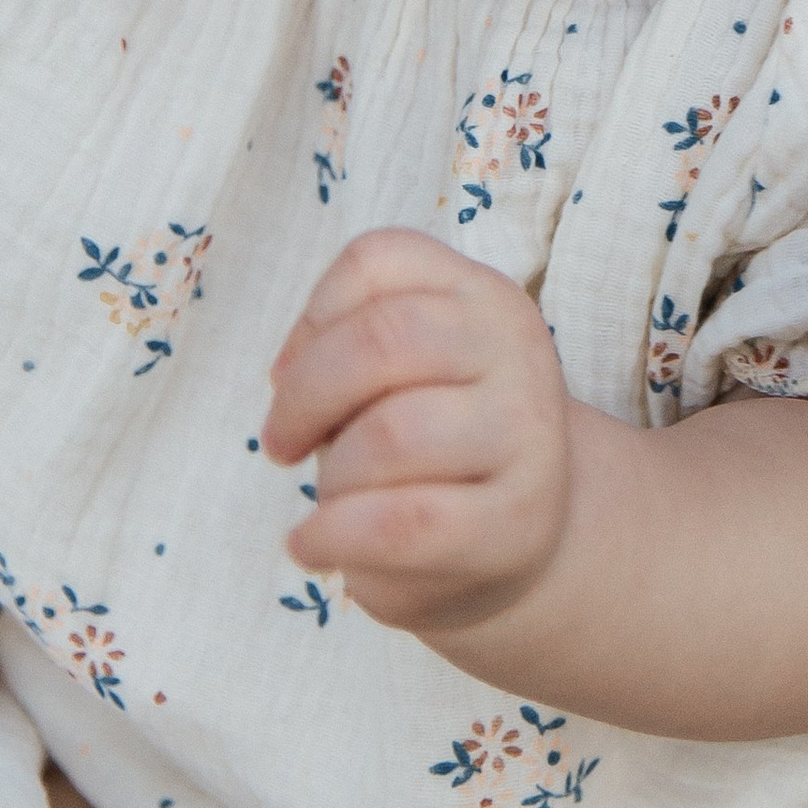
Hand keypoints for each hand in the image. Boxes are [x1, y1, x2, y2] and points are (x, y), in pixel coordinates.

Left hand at [264, 228, 571, 636]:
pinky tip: (313, 546)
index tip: (291, 373)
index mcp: (481, 295)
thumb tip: (288, 376)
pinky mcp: (517, 520)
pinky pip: (401, 523)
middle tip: (281, 445)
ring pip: (392, 436)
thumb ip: (350, 347)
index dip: (311, 316)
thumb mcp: (402, 373)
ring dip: (332, 477)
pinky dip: (332, 537)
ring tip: (332, 502)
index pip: (377, 260)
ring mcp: (526, 434)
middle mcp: (515, 347)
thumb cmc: (433, 443)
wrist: (519, 533)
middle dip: (304, 398)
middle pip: (382, 338)